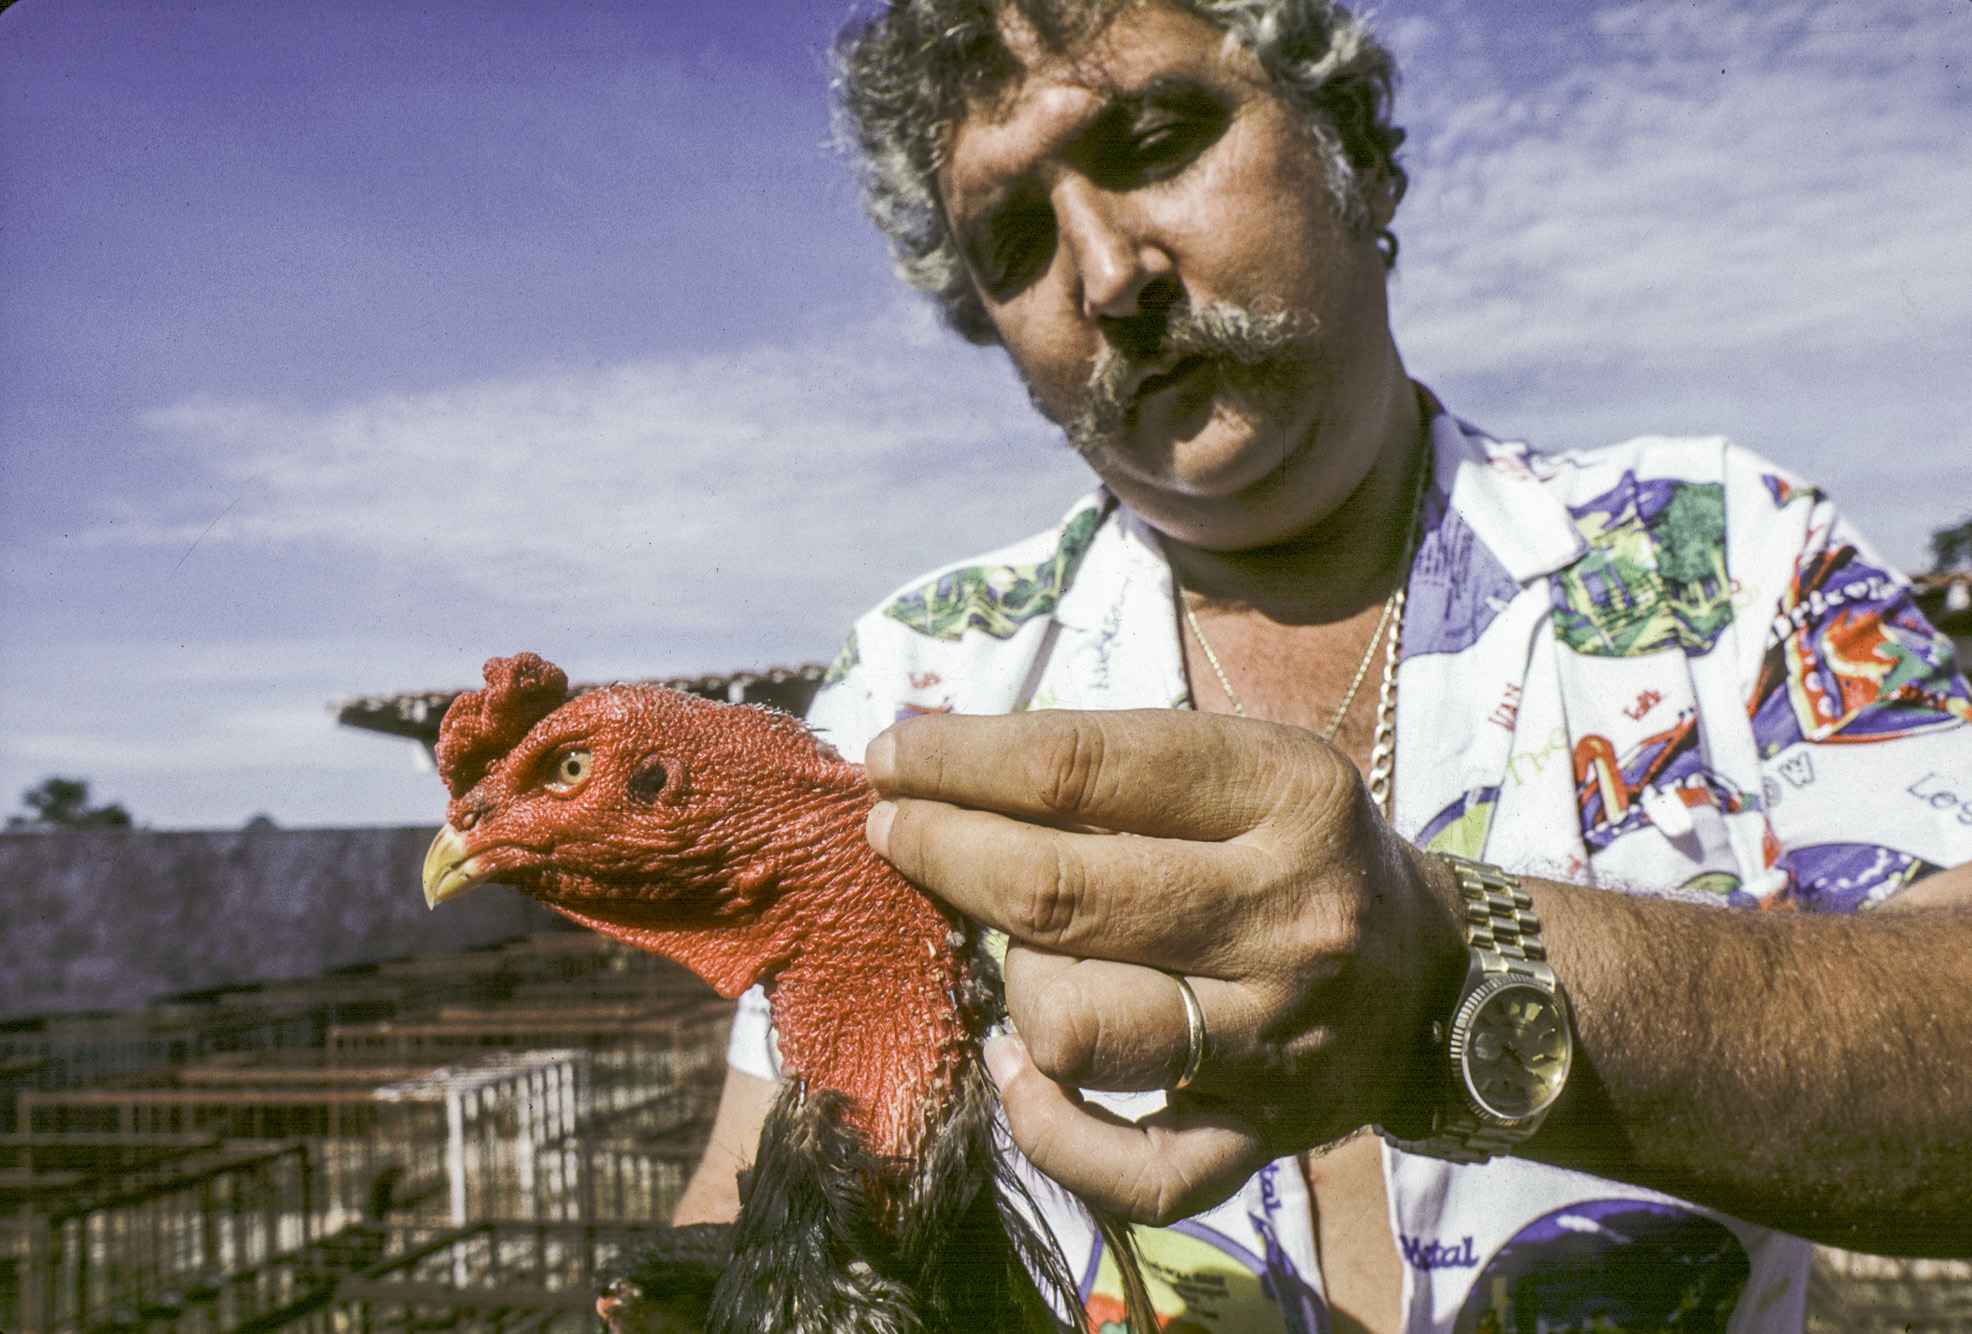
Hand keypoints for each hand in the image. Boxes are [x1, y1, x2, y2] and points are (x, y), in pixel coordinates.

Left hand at [863, 708, 1466, 1224]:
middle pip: (1057, 895)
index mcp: (1287, 793)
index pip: (1082, 768)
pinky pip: (1127, 1167)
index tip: (889, 756)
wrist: (1432, 975)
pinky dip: (1047, 1125)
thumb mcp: (1242, 765)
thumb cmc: (1296, 845)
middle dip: (944, 854)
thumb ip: (1109, 768)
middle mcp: (1289, 915)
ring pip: (1072, 1026)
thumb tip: (929, 766)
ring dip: (1011, 983)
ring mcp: (1278, 1037)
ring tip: (1018, 953)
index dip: (959, 763)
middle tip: (897, 834)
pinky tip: (1019, 1066)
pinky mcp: (1265, 1135)